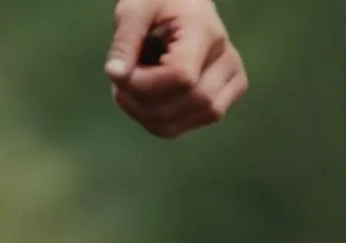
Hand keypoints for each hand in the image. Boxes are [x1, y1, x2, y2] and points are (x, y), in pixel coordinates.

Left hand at [105, 0, 246, 138]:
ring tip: (130, 89)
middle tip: (119, 83)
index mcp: (206, 32)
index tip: (118, 72)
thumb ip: (124, 41)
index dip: (143, 84)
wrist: (178, 6)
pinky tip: (143, 99)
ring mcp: (230, 81)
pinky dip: (154, 121)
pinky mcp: (222, 98)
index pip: (182, 77)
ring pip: (184, 122)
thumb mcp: (133, 10)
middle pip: (187, 103)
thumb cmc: (154, 2)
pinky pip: (183, 127)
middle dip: (141, 101)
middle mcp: (227, 59)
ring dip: (143, 114)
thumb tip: (115, 75)